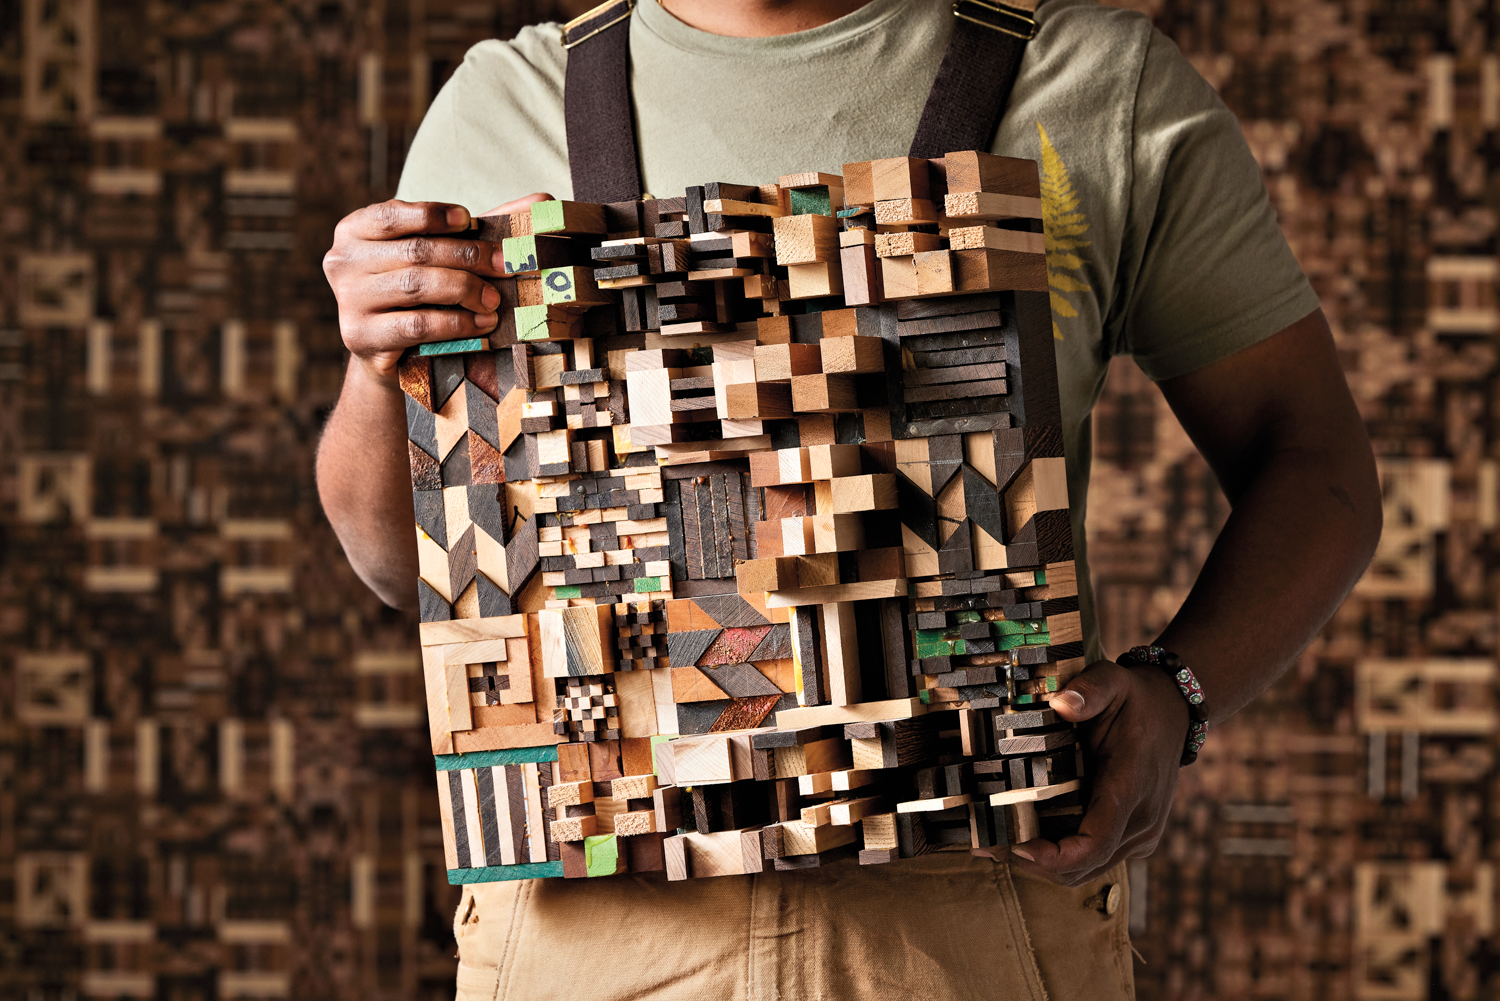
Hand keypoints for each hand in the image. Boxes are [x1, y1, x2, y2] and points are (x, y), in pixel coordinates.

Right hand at [322, 193, 550, 385]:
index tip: (470, 221)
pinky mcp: (361, 336)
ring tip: (494, 300)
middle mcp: (342, 261)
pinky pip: (417, 325)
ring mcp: (348, 300)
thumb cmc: (420, 292)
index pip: (392, 215)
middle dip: (467, 257)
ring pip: (416, 287)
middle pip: (414, 252)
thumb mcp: (440, 254)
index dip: (432, 215)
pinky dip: (455, 323)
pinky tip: (481, 324)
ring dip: (465, 291)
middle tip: (504, 266)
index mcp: (355, 230)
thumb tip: (541, 201)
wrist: (391, 352)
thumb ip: (479, 227)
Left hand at [1005, 660, 1189, 885]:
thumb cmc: (1135, 699)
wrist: (1170, 713)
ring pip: (1089, 870)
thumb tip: (1061, 704)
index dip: (1055, 856)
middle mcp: (1142, 819)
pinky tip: (1032, 838)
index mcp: (1132, 785)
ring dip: (1047, 866)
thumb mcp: (1114, 680)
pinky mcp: (1136, 837)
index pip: (1096, 843)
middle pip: (1086, 865)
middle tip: (992, 845)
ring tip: (1003, 844)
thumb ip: (1091, 689)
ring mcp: (1142, 833)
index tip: (1017, 847)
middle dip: (1038, 865)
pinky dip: (1064, 858)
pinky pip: (1096, 860)